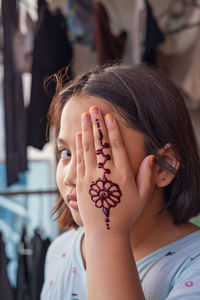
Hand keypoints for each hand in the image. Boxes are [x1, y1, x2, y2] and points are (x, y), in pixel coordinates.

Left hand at [76, 106, 154, 233]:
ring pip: (88, 149)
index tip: (109, 116)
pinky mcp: (81, 183)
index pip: (116, 146)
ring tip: (85, 116)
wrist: (105, 231)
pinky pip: (80, 161)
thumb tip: (151, 156)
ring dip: (86, 131)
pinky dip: (78, 147)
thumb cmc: (126, 213)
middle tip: (93, 109)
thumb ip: (146, 175)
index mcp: (122, 174)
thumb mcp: (142, 196)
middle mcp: (106, 173)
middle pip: (101, 143)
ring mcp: (91, 177)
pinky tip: (78, 136)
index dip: (112, 130)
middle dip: (96, 124)